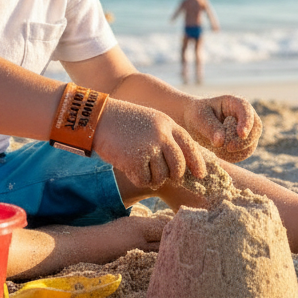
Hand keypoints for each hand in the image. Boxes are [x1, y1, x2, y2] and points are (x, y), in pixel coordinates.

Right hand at [92, 98, 206, 189]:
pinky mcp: (136, 159)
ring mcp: (149, 147)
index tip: (200, 174)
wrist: (98, 117)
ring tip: (140, 168)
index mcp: (167, 124)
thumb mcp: (149, 120)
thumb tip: (180, 162)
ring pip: (162, 176)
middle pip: (178, 166)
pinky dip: (138, 179)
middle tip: (163, 176)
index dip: (197, 162)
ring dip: (152, 177)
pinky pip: (145, 180)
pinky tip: (130, 169)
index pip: (190, 146)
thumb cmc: (122, 121)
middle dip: (173, 175)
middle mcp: (162, 135)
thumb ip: (165, 136)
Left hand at [183, 94, 261, 162]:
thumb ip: (210, 128)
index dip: (247, 122)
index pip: (247, 111)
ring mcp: (246, 129)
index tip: (241, 134)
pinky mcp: (242, 142)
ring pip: (252, 144)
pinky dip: (234, 156)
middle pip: (255, 130)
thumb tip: (221, 142)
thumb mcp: (199, 118)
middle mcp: (244, 116)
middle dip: (244, 142)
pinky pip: (244, 153)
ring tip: (217, 149)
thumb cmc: (196, 114)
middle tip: (227, 148)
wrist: (193, 121)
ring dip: (238, 151)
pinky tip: (219, 152)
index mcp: (235, 103)